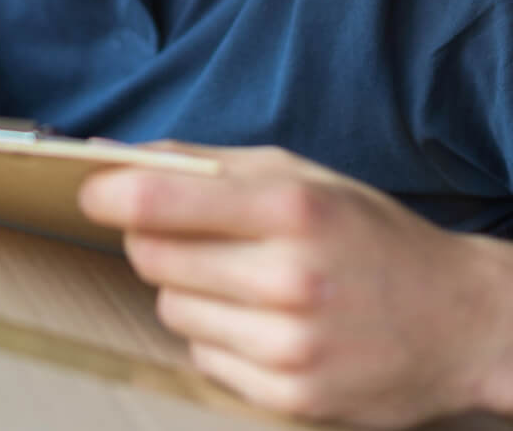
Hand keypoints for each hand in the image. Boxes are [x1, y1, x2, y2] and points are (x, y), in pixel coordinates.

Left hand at [78, 145, 512, 426]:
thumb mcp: (295, 174)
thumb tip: (111, 155)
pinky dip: (216, 335)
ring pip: (169, 308)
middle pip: (151, 256)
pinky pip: (200, 355)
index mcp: (288, 208)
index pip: (155, 201)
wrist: (459, 321)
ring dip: (187, 290)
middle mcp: (290, 278)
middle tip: (194, 234)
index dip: (106, 194)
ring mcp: (291, 345)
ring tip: (241, 279)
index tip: (92, 191)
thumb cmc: (364, 232)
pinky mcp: (292, 397)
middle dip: (154, 239)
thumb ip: (200, 161)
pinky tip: (260, 321)